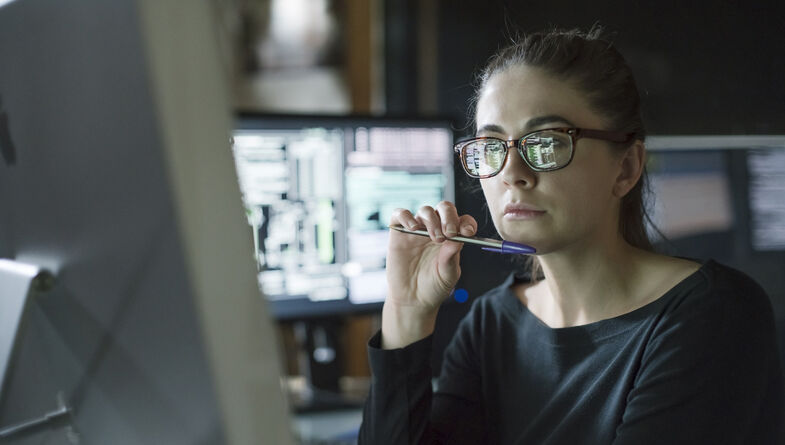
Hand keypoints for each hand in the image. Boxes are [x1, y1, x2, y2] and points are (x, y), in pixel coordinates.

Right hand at [382, 201, 476, 347]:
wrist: (412, 299)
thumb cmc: (433, 287)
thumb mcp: (448, 274)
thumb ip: (452, 257)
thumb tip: (458, 238)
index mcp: (452, 237)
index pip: (462, 220)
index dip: (466, 222)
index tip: (467, 232)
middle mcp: (436, 229)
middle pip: (444, 209)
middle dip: (449, 217)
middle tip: (450, 232)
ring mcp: (417, 230)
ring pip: (425, 210)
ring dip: (432, 220)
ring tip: (433, 238)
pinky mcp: (399, 232)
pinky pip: (400, 214)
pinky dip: (406, 216)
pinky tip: (413, 228)